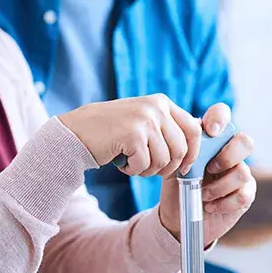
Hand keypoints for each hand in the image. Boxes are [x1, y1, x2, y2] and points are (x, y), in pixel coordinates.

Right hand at [58, 94, 201, 177]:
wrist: (77, 132)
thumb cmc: (110, 132)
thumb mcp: (143, 121)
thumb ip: (166, 128)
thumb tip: (194, 150)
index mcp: (161, 102)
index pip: (194, 129)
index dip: (192, 153)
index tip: (183, 168)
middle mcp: (155, 107)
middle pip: (181, 149)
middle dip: (168, 167)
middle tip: (149, 169)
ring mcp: (144, 119)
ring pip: (164, 160)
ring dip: (148, 170)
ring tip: (132, 163)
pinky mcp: (132, 134)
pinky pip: (145, 165)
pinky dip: (133, 170)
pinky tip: (122, 163)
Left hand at [157, 103, 256, 244]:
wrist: (177, 213)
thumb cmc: (176, 184)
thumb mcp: (175, 164)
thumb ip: (184, 148)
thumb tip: (192, 137)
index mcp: (210, 138)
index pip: (222, 114)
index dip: (221, 118)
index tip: (211, 131)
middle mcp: (229, 152)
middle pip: (245, 142)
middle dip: (227, 156)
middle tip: (209, 169)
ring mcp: (239, 173)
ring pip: (243, 172)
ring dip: (219, 186)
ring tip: (202, 194)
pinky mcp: (244, 195)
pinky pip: (243, 195)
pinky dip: (223, 203)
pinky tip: (210, 206)